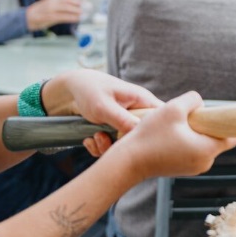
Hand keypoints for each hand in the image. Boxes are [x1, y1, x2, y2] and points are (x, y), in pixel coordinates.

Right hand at [26, 0, 83, 30]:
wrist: (27, 17)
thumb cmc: (41, 11)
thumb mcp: (51, 2)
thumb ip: (61, 1)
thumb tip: (76, 3)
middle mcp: (52, 1)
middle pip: (69, 0)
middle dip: (80, 3)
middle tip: (89, 6)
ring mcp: (51, 9)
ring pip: (67, 8)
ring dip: (77, 10)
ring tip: (84, 12)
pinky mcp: (50, 17)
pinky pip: (63, 17)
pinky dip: (72, 17)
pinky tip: (78, 19)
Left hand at [43, 70, 163, 157]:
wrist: (71, 89)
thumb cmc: (89, 90)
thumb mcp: (104, 107)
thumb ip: (122, 120)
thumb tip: (140, 134)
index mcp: (142, 100)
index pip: (164, 116)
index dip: (160, 130)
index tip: (140, 141)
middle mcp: (138, 112)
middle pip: (145, 136)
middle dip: (125, 145)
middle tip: (107, 140)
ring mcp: (127, 122)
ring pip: (127, 145)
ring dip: (108, 147)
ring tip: (95, 137)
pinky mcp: (115, 130)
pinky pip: (114, 146)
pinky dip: (99, 147)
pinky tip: (89, 139)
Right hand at [118, 91, 235, 181]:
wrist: (127, 162)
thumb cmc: (150, 136)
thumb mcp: (173, 108)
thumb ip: (193, 100)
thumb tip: (200, 104)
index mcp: (208, 150)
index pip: (232, 136)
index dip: (227, 122)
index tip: (217, 113)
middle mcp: (204, 163)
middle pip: (216, 138)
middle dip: (205, 125)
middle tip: (185, 118)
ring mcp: (193, 168)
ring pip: (202, 143)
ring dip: (193, 132)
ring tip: (173, 127)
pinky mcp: (181, 168)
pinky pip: (191, 150)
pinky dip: (185, 140)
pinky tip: (168, 135)